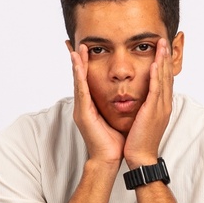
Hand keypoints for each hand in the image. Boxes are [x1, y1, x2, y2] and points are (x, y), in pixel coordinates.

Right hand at [71, 42, 124, 164]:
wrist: (109, 159)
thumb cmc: (114, 141)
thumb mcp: (117, 117)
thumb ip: (116, 105)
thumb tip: (126, 95)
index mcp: (92, 105)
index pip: (89, 80)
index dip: (87, 65)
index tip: (87, 49)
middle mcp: (84, 105)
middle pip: (81, 78)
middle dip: (78, 60)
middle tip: (77, 43)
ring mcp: (81, 109)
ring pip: (79, 82)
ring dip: (77, 64)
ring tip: (77, 49)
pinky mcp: (83, 114)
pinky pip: (81, 91)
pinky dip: (79, 77)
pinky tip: (78, 66)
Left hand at [124, 38, 173, 166]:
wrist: (140, 157)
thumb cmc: (139, 141)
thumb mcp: (144, 120)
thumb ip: (145, 107)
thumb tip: (142, 100)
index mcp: (162, 106)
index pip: (165, 80)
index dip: (164, 64)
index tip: (161, 50)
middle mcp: (164, 104)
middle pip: (167, 75)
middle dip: (166, 57)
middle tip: (164, 40)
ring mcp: (161, 107)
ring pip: (164, 79)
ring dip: (163, 60)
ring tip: (162, 44)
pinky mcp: (154, 111)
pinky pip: (156, 89)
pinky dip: (157, 75)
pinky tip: (155, 63)